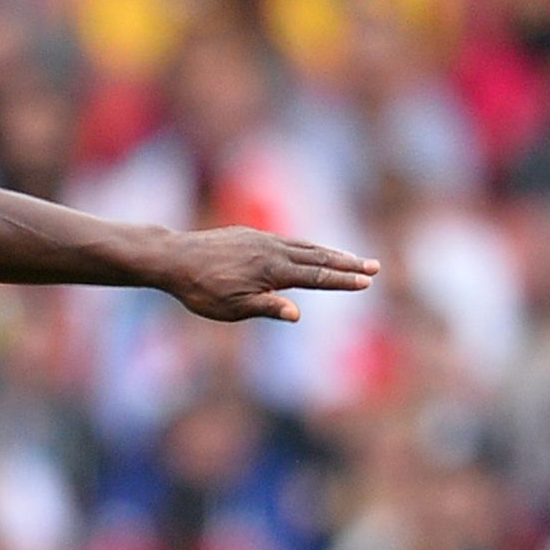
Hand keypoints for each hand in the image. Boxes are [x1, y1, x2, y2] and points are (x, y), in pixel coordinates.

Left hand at [159, 226, 379, 323]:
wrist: (173, 257)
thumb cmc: (200, 289)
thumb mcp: (231, 307)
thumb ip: (266, 307)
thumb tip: (297, 315)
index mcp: (272, 270)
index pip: (316, 276)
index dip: (342, 280)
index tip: (367, 282)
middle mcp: (272, 250)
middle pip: (318, 257)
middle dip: (348, 263)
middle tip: (375, 267)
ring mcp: (262, 239)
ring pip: (304, 245)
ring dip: (331, 252)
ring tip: (352, 257)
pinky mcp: (250, 234)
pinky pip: (287, 240)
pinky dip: (306, 245)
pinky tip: (310, 250)